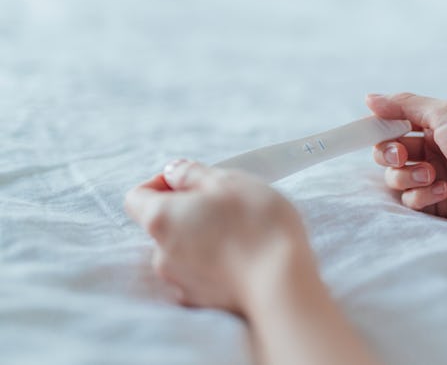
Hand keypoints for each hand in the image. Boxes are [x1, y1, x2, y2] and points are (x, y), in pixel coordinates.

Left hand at [124, 160, 312, 315]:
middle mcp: (160, 253)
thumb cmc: (257, 224)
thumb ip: (192, 173)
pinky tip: (243, 256)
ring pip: (184, 249)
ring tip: (241, 232)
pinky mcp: (201, 300)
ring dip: (204, 236)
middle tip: (228, 205)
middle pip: (164, 223)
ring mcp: (179, 280)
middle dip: (191, 210)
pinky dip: (216, 262)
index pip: (137, 196)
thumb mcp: (228, 181)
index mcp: (161, 218)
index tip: (191, 180)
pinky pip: (201, 273)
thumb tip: (174, 173)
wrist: (282, 282)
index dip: (161, 183)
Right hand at [367, 93, 446, 229]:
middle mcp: (435, 149)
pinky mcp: (440, 206)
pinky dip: (423, 195)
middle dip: (390, 153)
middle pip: (389, 151)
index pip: (395, 122)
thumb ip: (406, 105)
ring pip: (397, 177)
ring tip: (433, 176)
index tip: (368, 131)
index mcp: (438, 123)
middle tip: (403, 156)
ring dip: (408, 176)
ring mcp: (437, 178)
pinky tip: (446, 191)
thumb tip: (370, 97)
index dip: (379, 127)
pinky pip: (412, 200)